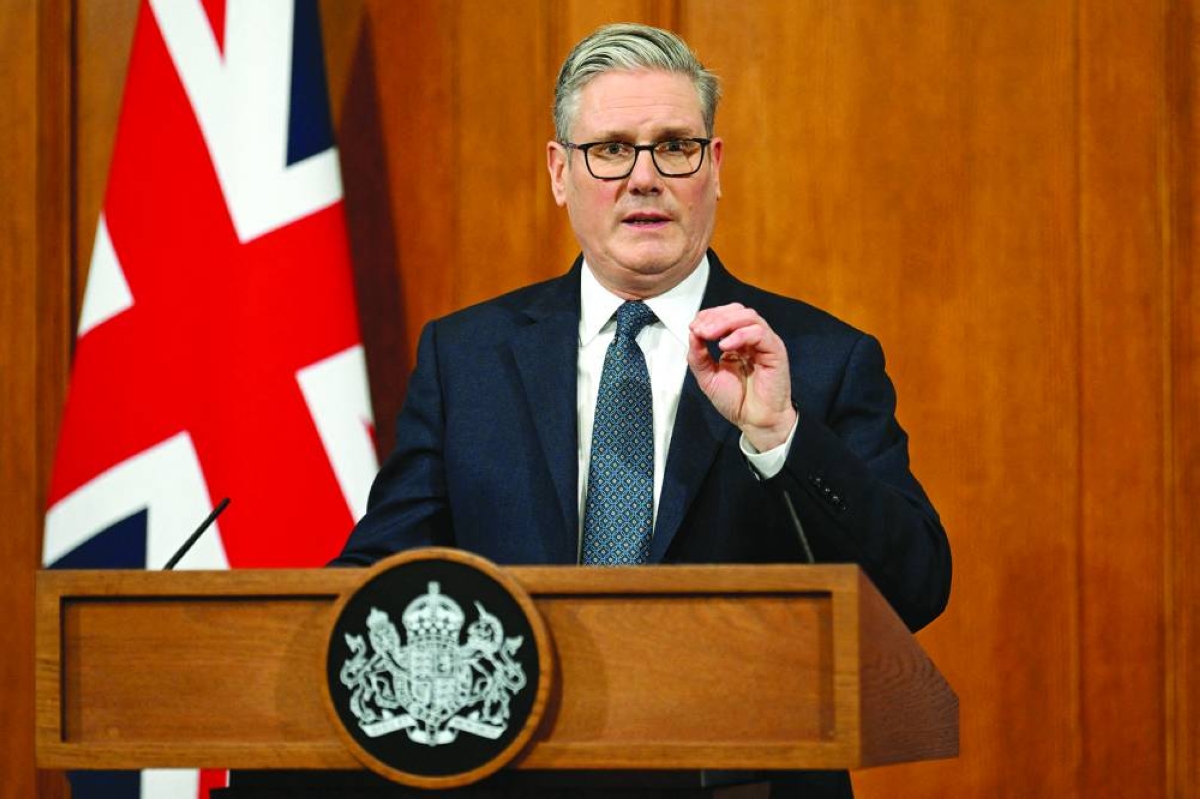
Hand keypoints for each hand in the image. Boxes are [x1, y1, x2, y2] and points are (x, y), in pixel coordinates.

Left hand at [687, 303, 796, 451]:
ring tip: (709, 335)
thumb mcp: (708, 377)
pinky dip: (740, 335)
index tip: (693, 328)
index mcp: (738, 342)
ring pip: (749, 317)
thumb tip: (692, 333)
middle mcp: (752, 339)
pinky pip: (759, 333)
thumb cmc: (737, 401)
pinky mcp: (775, 351)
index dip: (708, 316)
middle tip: (699, 330)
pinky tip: (725, 346)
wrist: (755, 422)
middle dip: (715, 317)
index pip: (725, 315)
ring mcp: (765, 343)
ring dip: (725, 322)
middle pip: (737, 311)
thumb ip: (698, 356)